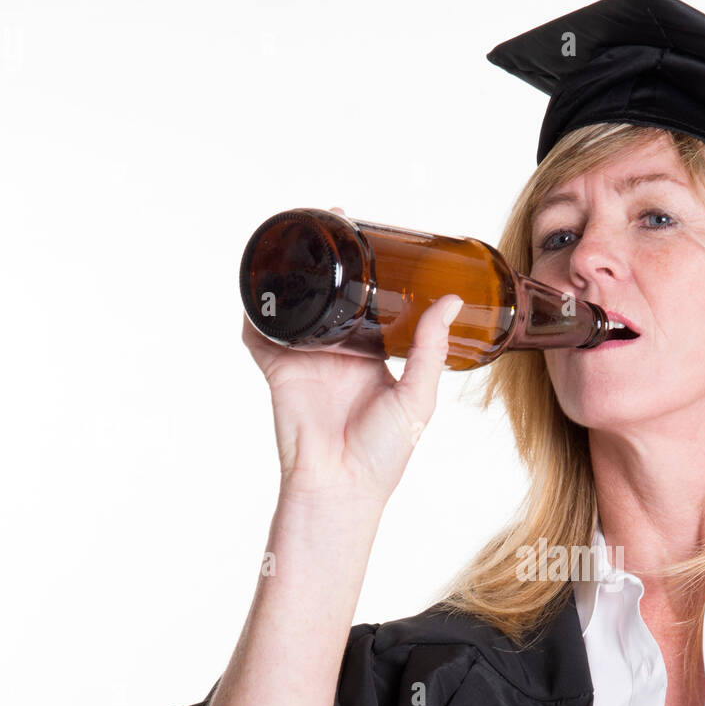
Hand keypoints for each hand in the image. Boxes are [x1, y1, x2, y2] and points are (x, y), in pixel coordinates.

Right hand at [242, 206, 461, 504]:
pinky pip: (260, 333)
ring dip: (294, 269)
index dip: (373, 270)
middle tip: (339, 217)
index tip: (382, 237)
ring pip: (296, 302)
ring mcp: (306, 357)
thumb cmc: (382, 456)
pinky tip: (258, 278)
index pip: (372, 300)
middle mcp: (338, 350)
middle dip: (332, 255)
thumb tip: (450, 302)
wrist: (340, 488)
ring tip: (303, 230)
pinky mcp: (278, 369)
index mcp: (372, 354)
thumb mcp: (417, 399)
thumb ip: (430, 351)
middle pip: (332, 291)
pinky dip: (253, 308)